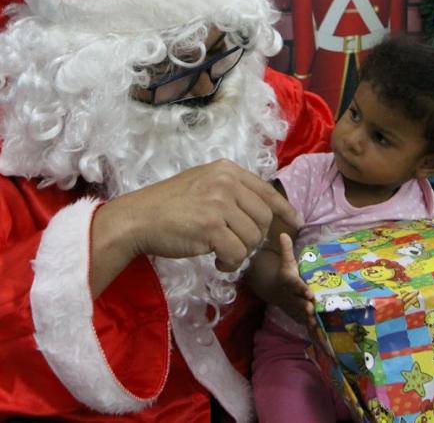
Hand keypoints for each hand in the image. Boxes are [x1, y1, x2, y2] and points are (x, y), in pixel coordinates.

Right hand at [93, 159, 297, 281]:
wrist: (139, 218)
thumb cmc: (168, 205)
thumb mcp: (203, 184)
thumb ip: (231, 191)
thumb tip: (262, 212)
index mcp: (227, 170)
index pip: (267, 191)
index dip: (285, 210)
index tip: (295, 223)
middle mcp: (226, 182)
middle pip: (264, 218)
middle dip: (255, 238)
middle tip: (237, 246)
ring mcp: (219, 204)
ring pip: (252, 238)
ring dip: (241, 253)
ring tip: (222, 254)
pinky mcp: (211, 227)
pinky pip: (237, 253)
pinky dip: (230, 263)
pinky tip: (217, 262)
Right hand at [274, 233, 316, 326]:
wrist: (273, 290)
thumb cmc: (285, 273)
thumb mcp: (286, 261)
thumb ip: (286, 249)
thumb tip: (283, 234)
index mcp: (288, 281)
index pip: (294, 285)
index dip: (301, 289)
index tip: (310, 293)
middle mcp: (288, 295)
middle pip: (296, 301)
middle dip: (304, 306)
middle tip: (312, 309)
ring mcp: (291, 307)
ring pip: (299, 314)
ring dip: (306, 318)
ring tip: (316, 322)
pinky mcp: (294, 315)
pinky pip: (301, 322)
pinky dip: (308, 328)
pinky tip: (318, 333)